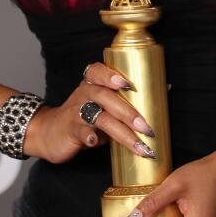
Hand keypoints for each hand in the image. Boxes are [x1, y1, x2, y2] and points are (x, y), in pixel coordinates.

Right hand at [23, 62, 156, 164]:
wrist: (49, 133)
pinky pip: (81, 132)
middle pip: (105, 97)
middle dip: (129, 112)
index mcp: (92, 84)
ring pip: (99, 118)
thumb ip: (126, 100)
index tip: (127, 84)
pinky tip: (96, 143)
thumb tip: (166, 90)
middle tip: (147, 128)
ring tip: (139, 145)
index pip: (97, 71)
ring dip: (121, 132)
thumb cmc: (84, 116)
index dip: (111, 75)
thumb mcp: (102, 105)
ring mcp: (76, 113)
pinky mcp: (70, 131)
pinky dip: (89, 137)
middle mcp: (84, 95)